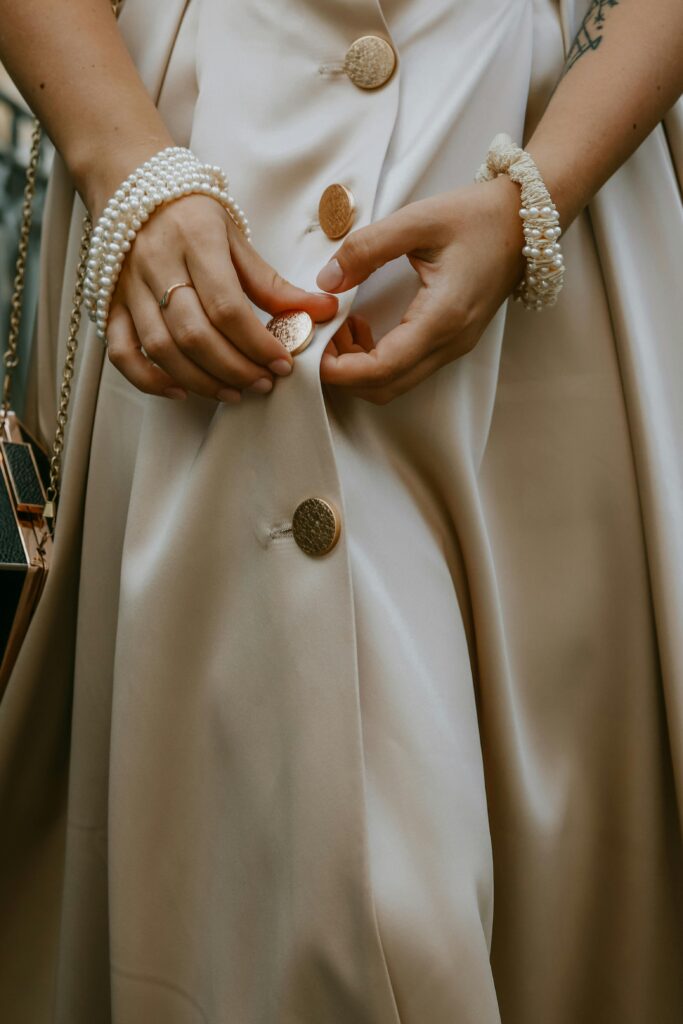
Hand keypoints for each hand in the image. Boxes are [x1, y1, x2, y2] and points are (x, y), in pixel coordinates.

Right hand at [106, 194, 338, 401]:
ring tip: (235, 391)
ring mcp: (128, 287)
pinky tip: (181, 391)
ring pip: (162, 348)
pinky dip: (149, 379)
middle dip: (235, 368)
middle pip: (194, 334)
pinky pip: (122, 353)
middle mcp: (157, 264)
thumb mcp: (234, 237)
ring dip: (202, 380)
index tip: (283, 362)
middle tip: (263, 383)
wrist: (127, 181)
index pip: (227, 306)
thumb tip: (322, 311)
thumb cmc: (189, 212)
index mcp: (195, 240)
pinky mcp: (109, 304)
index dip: (257, 342)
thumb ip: (272, 282)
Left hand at [316, 176, 525, 403]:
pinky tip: (364, 326)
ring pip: (394, 384)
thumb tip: (326, 281)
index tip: (311, 343)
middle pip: (383, 389)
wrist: (526, 219)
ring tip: (341, 327)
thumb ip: (368, 248)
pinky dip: (376, 361)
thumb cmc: (478, 216)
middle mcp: (449, 343)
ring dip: (358, 368)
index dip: (338, 369)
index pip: (380, 369)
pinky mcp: (452, 343)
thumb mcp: (418, 219)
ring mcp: (453, 347)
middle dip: (342, 374)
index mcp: (441, 317)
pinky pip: (407, 370)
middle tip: (320, 335)